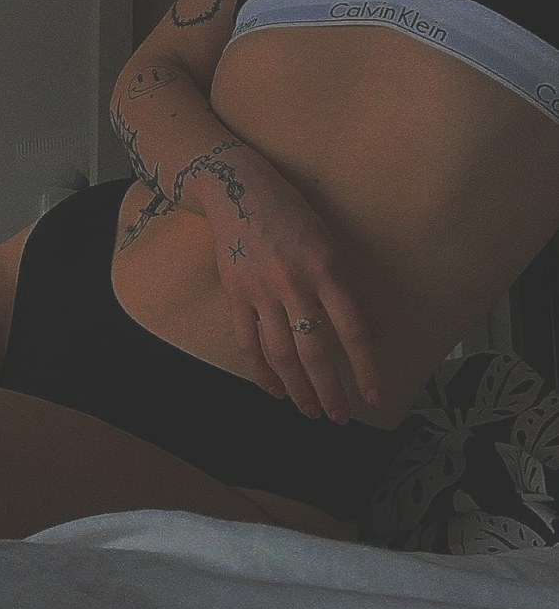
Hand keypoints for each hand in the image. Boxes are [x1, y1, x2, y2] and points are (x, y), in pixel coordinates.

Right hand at [202, 161, 381, 422]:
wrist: (239, 190)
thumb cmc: (292, 214)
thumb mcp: (329, 243)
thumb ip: (347, 289)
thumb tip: (372, 333)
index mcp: (326, 270)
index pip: (352, 331)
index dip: (364, 369)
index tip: (373, 399)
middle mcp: (295, 284)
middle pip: (314, 351)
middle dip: (329, 390)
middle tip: (338, 418)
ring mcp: (261, 291)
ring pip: (279, 353)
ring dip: (296, 388)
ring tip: (308, 411)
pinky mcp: (235, 294)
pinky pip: (247, 341)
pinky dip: (259, 370)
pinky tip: (271, 389)